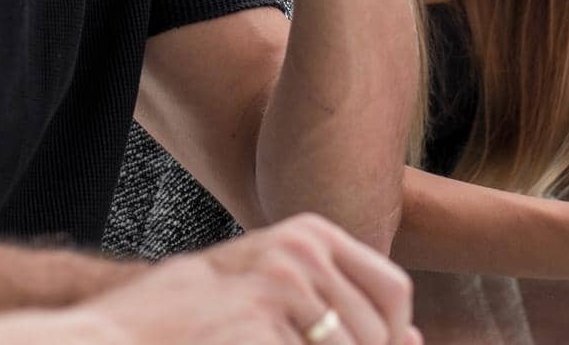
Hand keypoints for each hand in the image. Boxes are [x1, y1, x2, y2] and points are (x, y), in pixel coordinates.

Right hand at [200, 214, 418, 343]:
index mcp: (314, 235)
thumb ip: (346, 300)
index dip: (398, 333)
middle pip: (376, 332)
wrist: (150, 319)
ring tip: (285, 341)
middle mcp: (302, 252)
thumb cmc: (225, 306)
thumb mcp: (289, 284)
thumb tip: (417, 340)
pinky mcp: (258, 321)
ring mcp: (279, 286)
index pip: (394, 288)